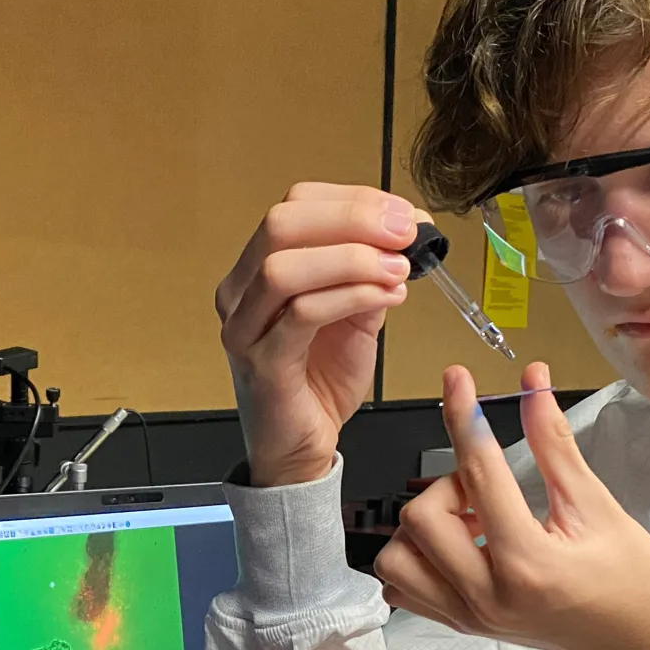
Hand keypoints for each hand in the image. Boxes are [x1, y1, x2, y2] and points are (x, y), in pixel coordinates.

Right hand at [215, 184, 422, 486]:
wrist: (300, 449)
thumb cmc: (319, 381)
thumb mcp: (355, 314)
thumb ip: (372, 272)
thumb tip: (409, 230)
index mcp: (256, 268)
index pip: (294, 206)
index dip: (352, 200)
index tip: (404, 213)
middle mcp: (240, 292)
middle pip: (281, 224)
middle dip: (351, 218)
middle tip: (403, 231)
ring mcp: (244, 327)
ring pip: (284, 266)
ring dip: (351, 258)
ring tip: (398, 269)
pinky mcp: (262, 363)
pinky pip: (302, 314)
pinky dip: (351, 296)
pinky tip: (387, 296)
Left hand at [374, 362, 649, 649]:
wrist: (645, 644)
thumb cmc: (634, 580)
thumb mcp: (598, 506)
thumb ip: (554, 445)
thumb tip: (532, 385)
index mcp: (526, 563)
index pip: (478, 474)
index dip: (464, 416)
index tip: (457, 381)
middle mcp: (487, 595)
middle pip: (420, 517)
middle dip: (449, 486)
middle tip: (487, 487)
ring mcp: (469, 616)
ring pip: (398, 557)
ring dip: (423, 526)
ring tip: (470, 521)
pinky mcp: (462, 626)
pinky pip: (403, 588)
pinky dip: (416, 558)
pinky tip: (456, 545)